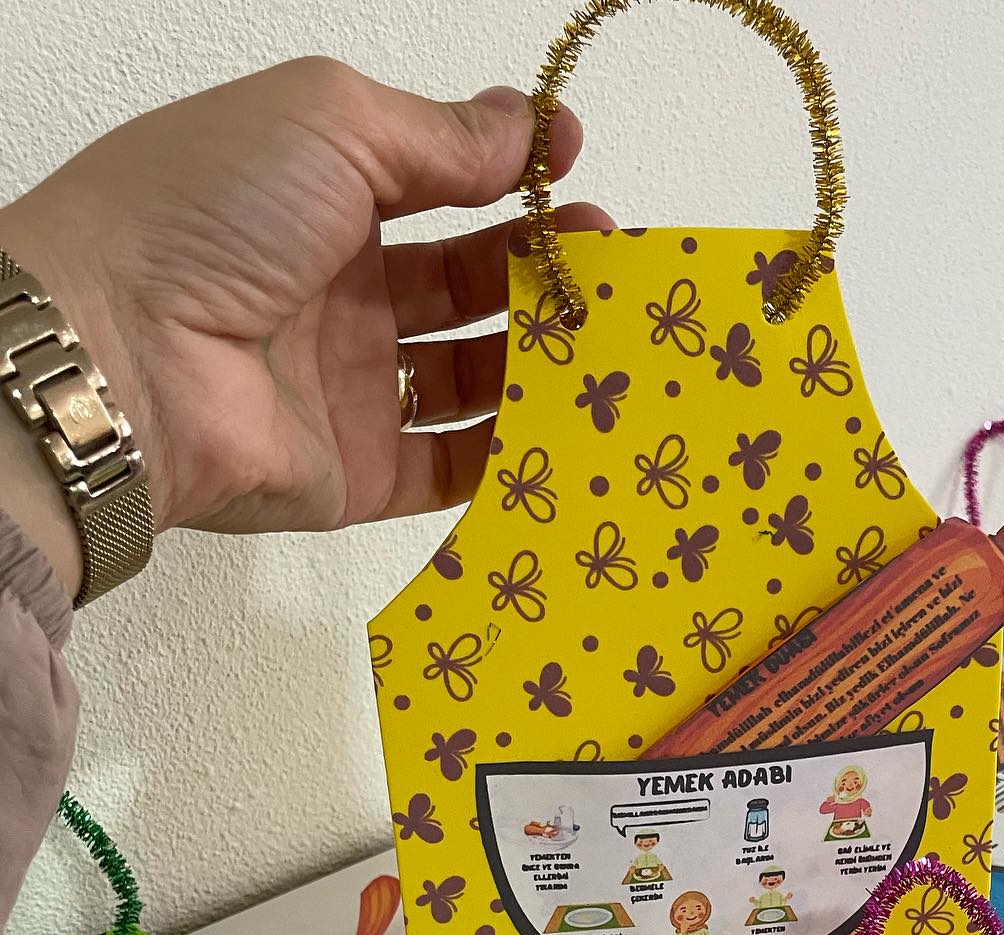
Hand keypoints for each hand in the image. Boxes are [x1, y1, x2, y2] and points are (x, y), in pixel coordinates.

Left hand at [0, 59, 606, 561]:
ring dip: (543, 361)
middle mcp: (341, 295)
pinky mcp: (360, 475)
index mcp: (324, 200)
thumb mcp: (330, 124)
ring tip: (610, 345)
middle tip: (613, 267)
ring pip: (473, 379)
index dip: (512, 180)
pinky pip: (452, 469)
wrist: (123, 351)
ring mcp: (352, 389)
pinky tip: (574, 426)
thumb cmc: (209, 212)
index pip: (442, 187)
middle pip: (468, 286)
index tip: (578, 169)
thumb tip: (528, 129)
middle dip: (545, 273)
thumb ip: (439, 135)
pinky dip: (514, 454)